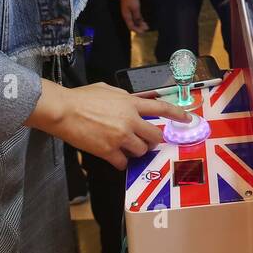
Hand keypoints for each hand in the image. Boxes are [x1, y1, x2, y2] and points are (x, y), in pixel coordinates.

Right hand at [50, 82, 189, 168]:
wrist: (64, 111)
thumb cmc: (82, 98)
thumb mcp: (109, 90)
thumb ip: (125, 98)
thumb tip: (133, 103)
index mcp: (131, 103)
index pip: (162, 108)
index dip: (178, 114)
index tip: (188, 119)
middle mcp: (130, 120)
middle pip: (155, 136)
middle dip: (154, 140)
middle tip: (148, 141)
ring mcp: (121, 137)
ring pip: (142, 151)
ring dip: (137, 151)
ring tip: (126, 148)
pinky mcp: (109, 151)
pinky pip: (123, 163)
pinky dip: (121, 162)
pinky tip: (114, 157)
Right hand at [120, 0, 148, 32]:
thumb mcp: (135, 8)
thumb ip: (137, 17)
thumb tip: (140, 25)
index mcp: (126, 16)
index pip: (131, 26)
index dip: (137, 30)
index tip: (143, 32)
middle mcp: (126, 15)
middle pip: (132, 24)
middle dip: (139, 27)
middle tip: (146, 28)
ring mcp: (128, 12)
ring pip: (134, 21)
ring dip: (139, 24)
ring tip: (146, 25)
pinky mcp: (130, 9)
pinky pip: (134, 17)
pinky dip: (139, 19)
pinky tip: (143, 20)